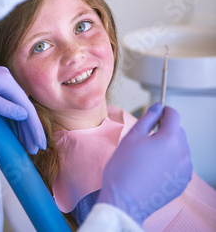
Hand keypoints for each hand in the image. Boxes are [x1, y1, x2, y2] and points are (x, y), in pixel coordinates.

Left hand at [0, 62, 46, 153]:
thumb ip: (4, 108)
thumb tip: (24, 116)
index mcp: (7, 80)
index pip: (26, 107)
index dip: (34, 126)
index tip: (40, 144)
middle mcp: (7, 79)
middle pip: (24, 107)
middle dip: (30, 129)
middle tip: (36, 149)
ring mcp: (0, 82)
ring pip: (17, 106)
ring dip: (23, 126)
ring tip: (28, 145)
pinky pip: (9, 105)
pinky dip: (14, 119)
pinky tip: (17, 132)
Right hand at [97, 103, 191, 224]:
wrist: (124, 202)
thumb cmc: (124, 168)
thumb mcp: (132, 136)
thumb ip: (148, 118)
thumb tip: (157, 107)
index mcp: (171, 139)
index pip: (174, 115)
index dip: (163, 111)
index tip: (154, 115)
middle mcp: (183, 153)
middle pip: (178, 131)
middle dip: (165, 129)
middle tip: (146, 139)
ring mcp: (185, 170)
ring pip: (180, 147)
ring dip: (169, 145)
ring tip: (148, 156)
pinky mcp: (182, 183)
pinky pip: (180, 163)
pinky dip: (171, 161)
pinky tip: (154, 167)